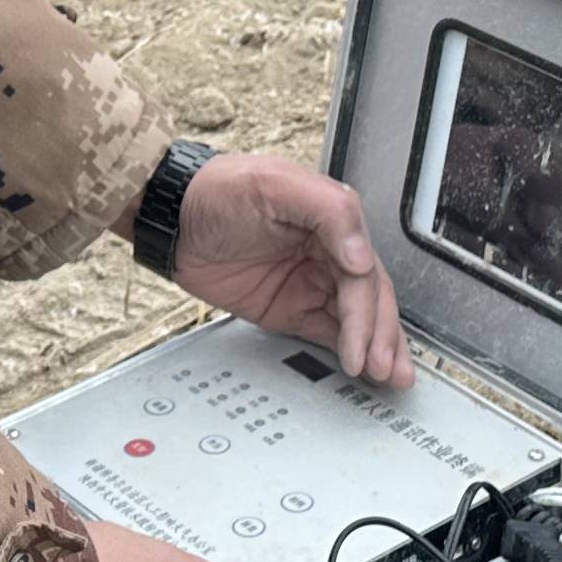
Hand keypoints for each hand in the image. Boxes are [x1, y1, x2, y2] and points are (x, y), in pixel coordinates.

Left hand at [170, 149, 414, 388]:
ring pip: (354, 319)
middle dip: (382, 337)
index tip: (365, 341)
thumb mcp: (275, 185)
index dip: (368, 311)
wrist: (171, 217)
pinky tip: (360, 367)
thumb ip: (329, 213)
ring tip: (390, 376)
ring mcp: (309, 282)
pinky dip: (344, 350)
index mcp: (333, 222)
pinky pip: (325, 331)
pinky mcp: (288, 306)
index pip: (365, 273)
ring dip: (374, 347)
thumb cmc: (218, 189)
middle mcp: (328, 252)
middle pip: (368, 300)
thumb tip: (361, 258)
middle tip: (386, 369)